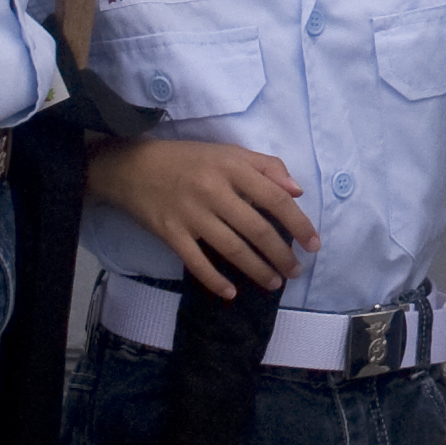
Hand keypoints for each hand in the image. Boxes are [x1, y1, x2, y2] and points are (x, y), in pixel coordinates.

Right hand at [86, 135, 320, 294]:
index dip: (298, 223)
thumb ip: (266, 167)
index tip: (313, 243)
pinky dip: (215, 279)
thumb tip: (297, 191)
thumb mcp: (228, 152)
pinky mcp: (170, 232)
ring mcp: (191, 214)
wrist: (132, 166)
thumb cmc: (187, 159)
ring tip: (274, 283)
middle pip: (257, 229)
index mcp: (232, 167)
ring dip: (257, 269)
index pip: (275, 198)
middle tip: (295, 271)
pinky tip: (232, 291)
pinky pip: (196, 262)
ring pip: (232, 248)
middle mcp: (214, 191)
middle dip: (281, 254)